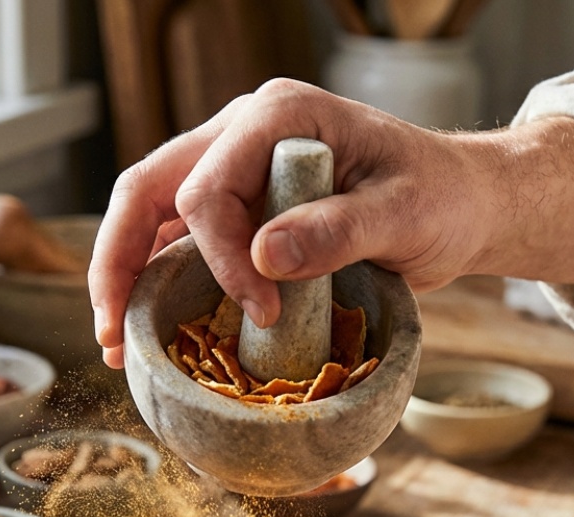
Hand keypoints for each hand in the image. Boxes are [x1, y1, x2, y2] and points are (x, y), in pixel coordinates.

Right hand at [88, 79, 573, 367]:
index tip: (262, 312)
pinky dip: (159, 280)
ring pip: (151, 213)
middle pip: (147, 188)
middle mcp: (242, 134)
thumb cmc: (442, 198)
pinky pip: (181, 240)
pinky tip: (150, 327)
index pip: (211, 187)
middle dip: (119, 261)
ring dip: (126, 274)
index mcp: (277, 117)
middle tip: (111, 334)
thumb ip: (338, 231)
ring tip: (114, 343)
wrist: (461, 203)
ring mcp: (236, 168)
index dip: (221, 257)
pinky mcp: (242, 207)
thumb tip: (266, 260)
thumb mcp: (405, 214)